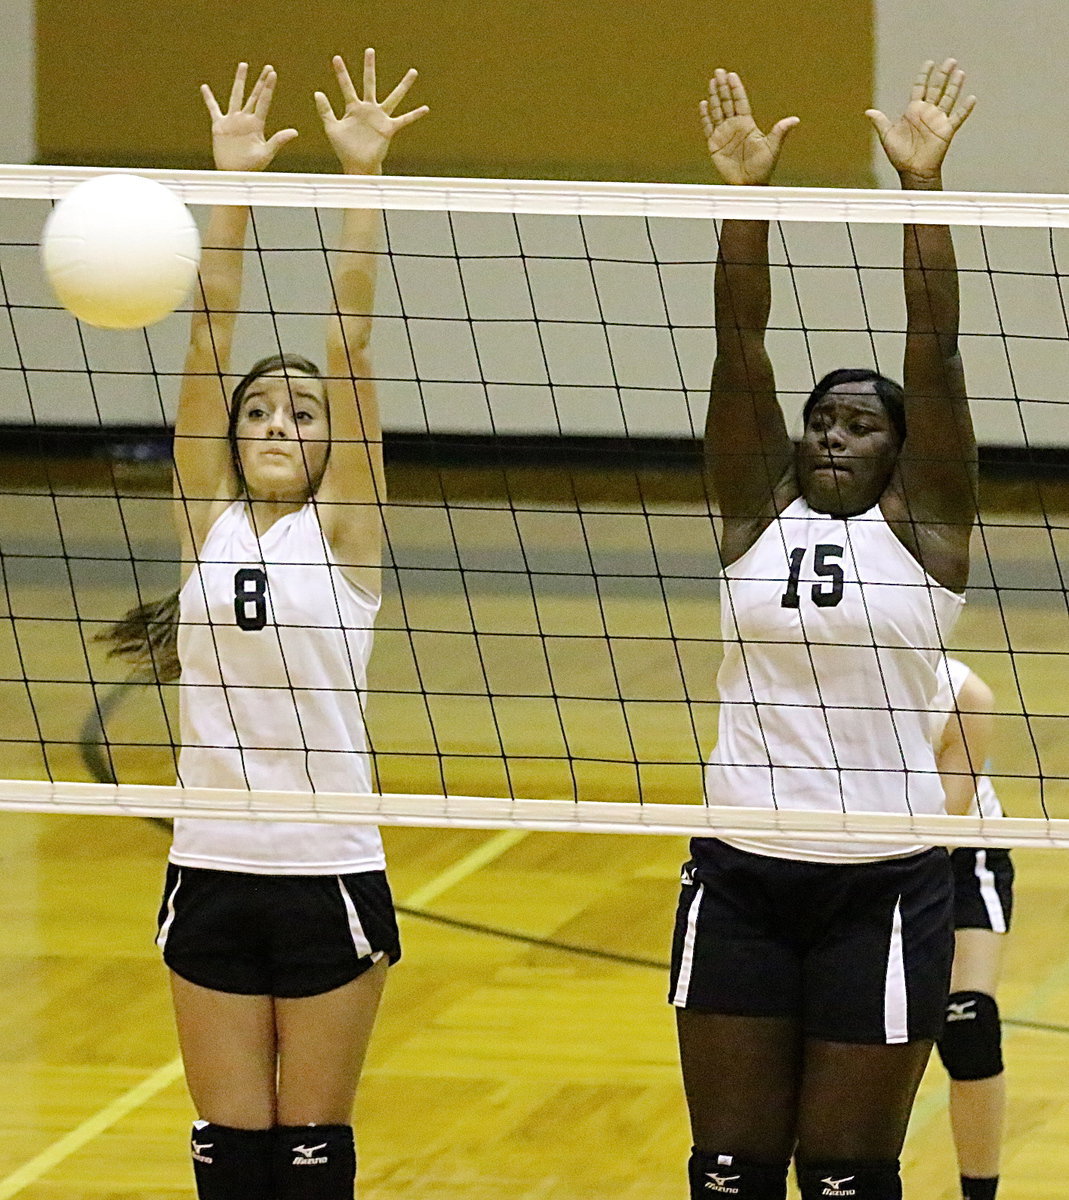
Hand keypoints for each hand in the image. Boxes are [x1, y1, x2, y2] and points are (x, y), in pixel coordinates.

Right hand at [201, 63, 297, 171]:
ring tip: (244, 65)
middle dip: (261, 81)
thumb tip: (295, 132)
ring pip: (236, 95)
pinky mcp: (220, 126)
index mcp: (257, 124)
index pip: (264, 101)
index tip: (273, 73)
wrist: (235, 174)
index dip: (268, 87)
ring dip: (240, 81)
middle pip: (254, 95)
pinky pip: (213, 109)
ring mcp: (233, 121)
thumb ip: (279, 140)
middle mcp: (246, 119)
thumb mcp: (267, 153)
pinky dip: (208, 98)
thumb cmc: (252, 167)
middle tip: (268, 67)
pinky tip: (205, 87)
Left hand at [316, 49, 428, 174]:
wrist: (357, 165)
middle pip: (369, 83)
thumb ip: (325, 111)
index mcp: (353, 108)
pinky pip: (404, 119)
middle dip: (369, 67)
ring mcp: (379, 117)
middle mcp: (368, 109)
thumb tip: (317, 92)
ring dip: (404, 85)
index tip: (336, 58)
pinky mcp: (388, 128)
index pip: (346, 86)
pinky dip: (414, 115)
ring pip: (393, 97)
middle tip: (369, 50)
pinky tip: (425, 109)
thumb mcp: (331, 128)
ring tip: (413, 72)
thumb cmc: (344, 149)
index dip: (341, 73)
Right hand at [700, 69, 797, 185]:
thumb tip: (795, 120)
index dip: (736, 88)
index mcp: (748, 124)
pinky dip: (705, 116)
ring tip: (712, 82)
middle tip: (719, 71)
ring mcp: (724, 134)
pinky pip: (708, 127)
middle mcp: (735, 126)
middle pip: (727, 102)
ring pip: (717, 111)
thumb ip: (780, 131)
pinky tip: (704, 104)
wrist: (749, 185)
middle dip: (723, 87)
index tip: (732, 75)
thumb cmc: (762, 168)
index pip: (740, 102)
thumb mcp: (773, 148)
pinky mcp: (714, 145)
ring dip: (714, 97)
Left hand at [866, 58, 975, 185]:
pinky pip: (957, 117)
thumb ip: (880, 122)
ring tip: (960, 73)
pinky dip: (965, 109)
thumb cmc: (899, 155)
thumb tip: (868, 112)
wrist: (912, 171)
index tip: (929, 63)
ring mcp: (938, 120)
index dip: (924, 75)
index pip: (920, 87)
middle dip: (943, 75)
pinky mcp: (946, 130)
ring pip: (948, 98)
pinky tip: (971, 98)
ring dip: (954, 86)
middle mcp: (927, 112)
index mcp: (913, 111)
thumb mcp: (887, 136)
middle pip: (937, 88)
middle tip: (950, 61)